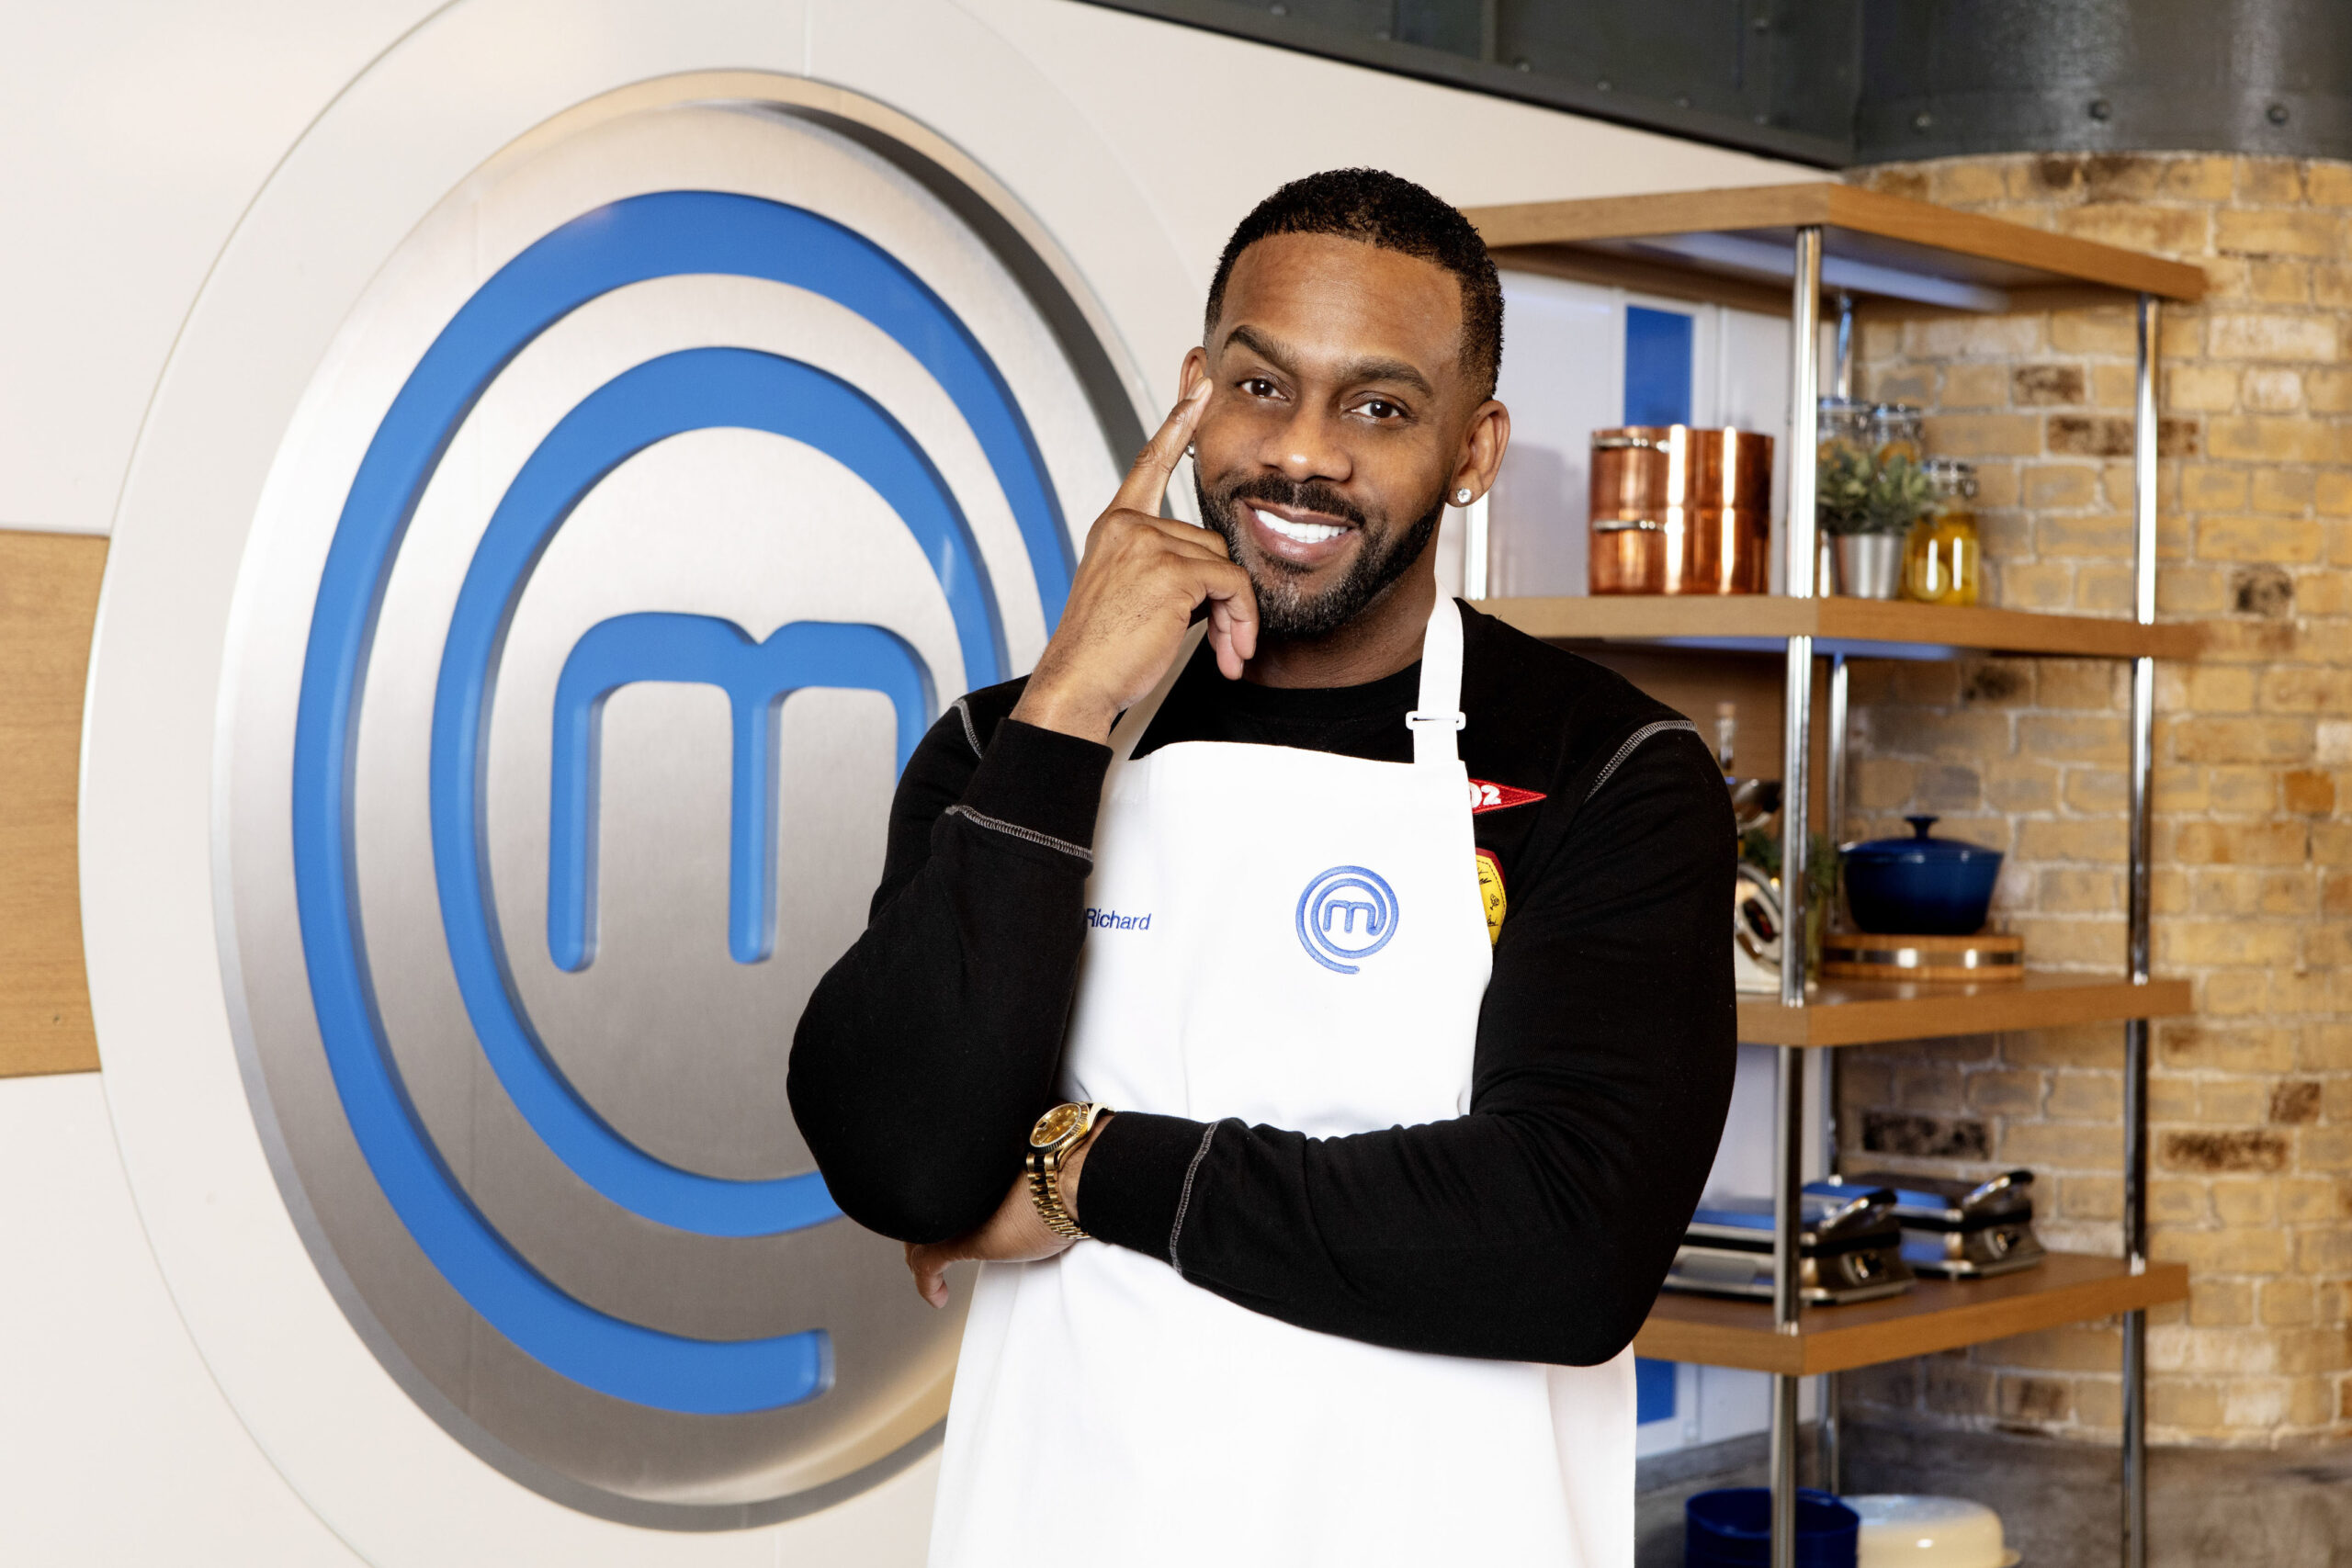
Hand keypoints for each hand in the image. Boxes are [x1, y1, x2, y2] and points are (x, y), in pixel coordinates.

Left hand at [904, 1120, 1106, 1306]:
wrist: (1078, 1173)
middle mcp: (955, 1179)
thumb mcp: (1039, 1144)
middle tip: (929, 1244)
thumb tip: (1039, 1142)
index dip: (939, 1196)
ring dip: (922, 1253)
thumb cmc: (1071, 1158)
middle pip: (924, 1204)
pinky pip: (927, 1264)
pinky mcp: (958, 1240)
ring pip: (919, 1234)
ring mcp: (953, 1209)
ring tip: (931, 1271)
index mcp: (971, 1157)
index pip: (938, 1180)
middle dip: (925, 1224)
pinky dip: (927, 1283)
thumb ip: (1024, 1146)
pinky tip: (936, 1296)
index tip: (946, 1209)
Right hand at [1010, 379, 1256, 742]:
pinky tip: (1227, 650)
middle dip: (1223, 595)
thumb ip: (1163, 566)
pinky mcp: (1170, 571)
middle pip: (1209, 542)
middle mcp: (1128, 527)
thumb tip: (1216, 574)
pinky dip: (1241, 620)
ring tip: (1224, 650)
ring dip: (1234, 614)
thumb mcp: (1128, 594)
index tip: (1200, 384)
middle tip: (1225, 640)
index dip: (1178, 424)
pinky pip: (1233, 585)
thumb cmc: (1101, 651)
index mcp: (1115, 527)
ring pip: (1225, 566)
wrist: (1076, 685)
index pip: (1150, 464)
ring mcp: (1147, 545)